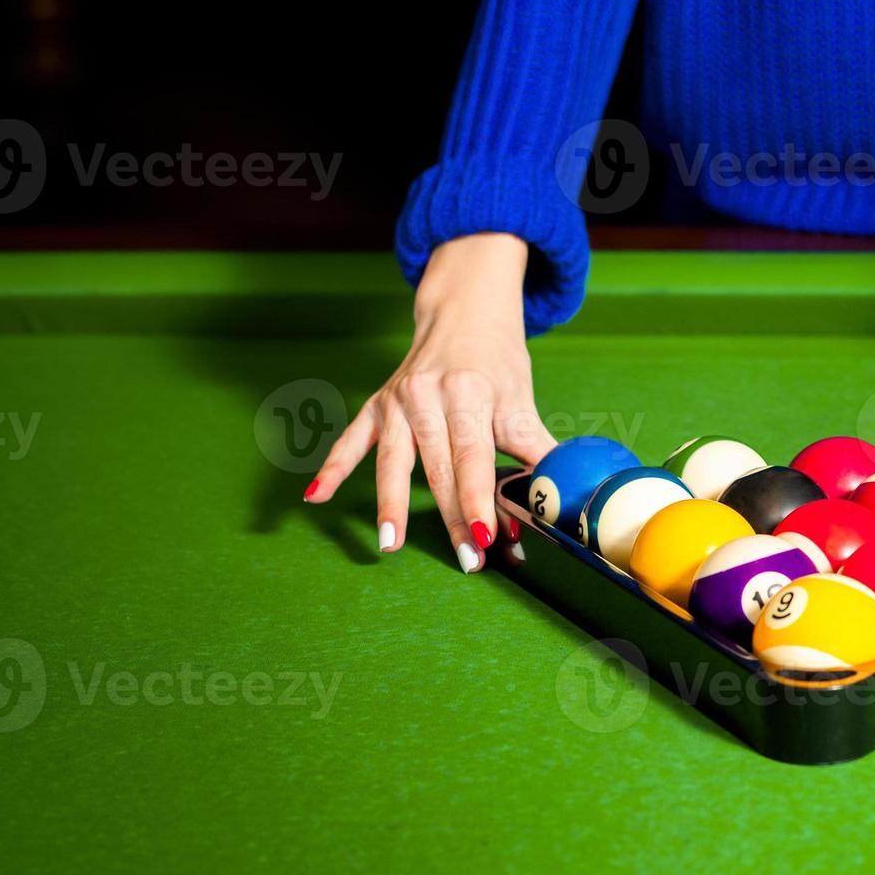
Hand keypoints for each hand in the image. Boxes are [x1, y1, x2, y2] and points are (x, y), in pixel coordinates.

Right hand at [304, 234, 556, 572]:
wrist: (463, 313)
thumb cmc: (497, 364)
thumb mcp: (522, 401)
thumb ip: (536, 450)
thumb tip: (559, 498)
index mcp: (469, 394)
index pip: (473, 458)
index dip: (479, 500)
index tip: (486, 538)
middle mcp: (427, 396)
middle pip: (438, 468)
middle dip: (453, 518)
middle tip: (468, 560)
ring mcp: (396, 400)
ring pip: (393, 462)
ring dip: (392, 506)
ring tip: (390, 545)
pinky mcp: (376, 405)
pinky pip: (352, 440)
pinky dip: (333, 467)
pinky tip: (316, 496)